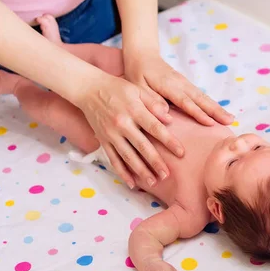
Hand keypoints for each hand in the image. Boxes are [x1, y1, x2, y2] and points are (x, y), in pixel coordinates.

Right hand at [76, 73, 183, 187]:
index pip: (155, 128)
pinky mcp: (103, 140)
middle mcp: (122, 124)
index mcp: (134, 110)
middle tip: (167, 175)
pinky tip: (131, 182)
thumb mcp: (136, 89)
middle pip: (142, 146)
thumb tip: (169, 118)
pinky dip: (122, 172)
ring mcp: (111, 134)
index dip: (169, 141)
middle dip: (155, 162)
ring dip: (140, 171)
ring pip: (128, 156)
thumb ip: (153, 103)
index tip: (181, 153)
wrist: (88, 89)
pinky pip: (113, 159)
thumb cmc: (117, 88)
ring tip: (153, 182)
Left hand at [124, 52, 233, 125]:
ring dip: (217, 108)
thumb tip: (165, 114)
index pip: (184, 101)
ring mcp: (185, 83)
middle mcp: (180, 83)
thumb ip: (150, 99)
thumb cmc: (137, 73)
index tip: (209, 123)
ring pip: (203, 97)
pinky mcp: (186, 84)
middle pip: (200, 98)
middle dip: (215, 110)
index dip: (197, 112)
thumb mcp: (137, 86)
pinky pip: (200, 96)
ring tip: (230, 119)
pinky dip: (211, 104)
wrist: (142, 55)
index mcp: (167, 84)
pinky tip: (219, 113)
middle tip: (230, 121)